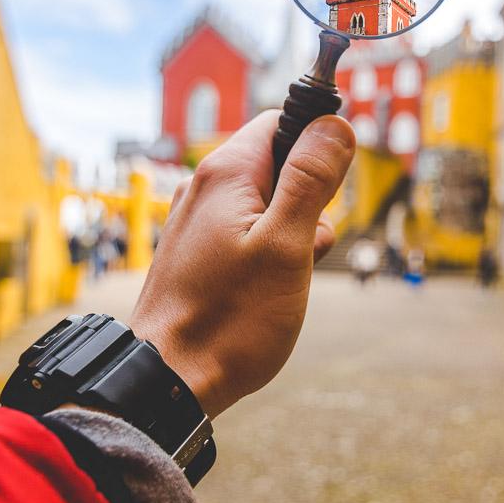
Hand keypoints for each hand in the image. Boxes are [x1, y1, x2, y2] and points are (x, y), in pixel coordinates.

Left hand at [129, 110, 354, 416]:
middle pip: (278, 164)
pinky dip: (268, 253)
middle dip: (308, 200)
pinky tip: (266, 290)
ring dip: (292, 233)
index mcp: (225, 173)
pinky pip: (246, 234)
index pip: (282, 121)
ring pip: (266, 204)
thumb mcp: (287, 245)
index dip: (317, 147)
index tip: (330, 193)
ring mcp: (196, 221)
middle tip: (304, 246)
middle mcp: (204, 188)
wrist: (170, 381)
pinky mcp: (196, 253)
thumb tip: (334, 125)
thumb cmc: (230, 320)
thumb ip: (311, 180)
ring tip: (284, 277)